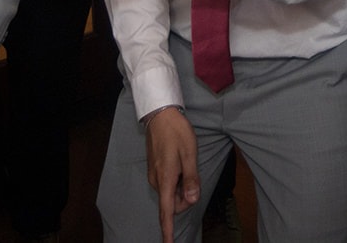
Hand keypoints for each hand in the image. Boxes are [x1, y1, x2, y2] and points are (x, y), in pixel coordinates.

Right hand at [144, 107, 200, 242]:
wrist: (160, 115)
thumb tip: (191, 201)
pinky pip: (168, 183)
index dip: (168, 230)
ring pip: (172, 192)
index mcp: (165, 180)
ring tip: (185, 162)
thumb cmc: (176, 133)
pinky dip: (177, 179)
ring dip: (181, 185)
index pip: (166, 212)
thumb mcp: (189, 154)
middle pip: (174, 202)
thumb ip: (191, 180)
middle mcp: (157, 181)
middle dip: (186, 196)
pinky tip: (180, 162)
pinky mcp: (155, 170)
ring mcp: (154, 175)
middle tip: (192, 171)